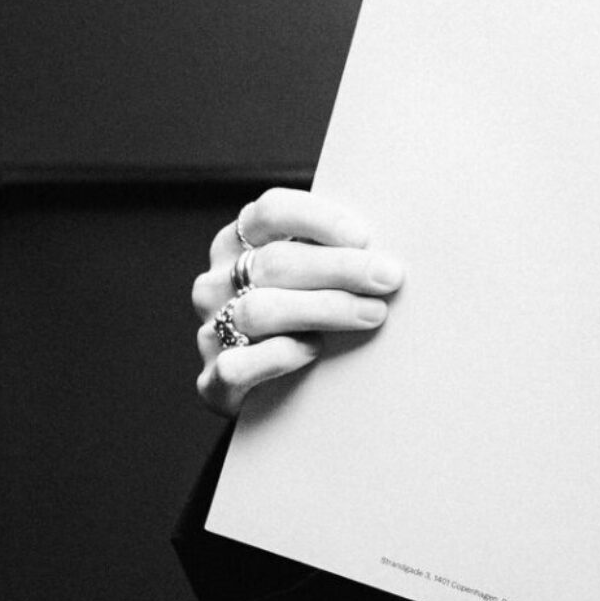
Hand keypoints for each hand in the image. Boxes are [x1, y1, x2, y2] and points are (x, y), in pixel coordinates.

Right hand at [190, 188, 404, 415]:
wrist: (267, 388)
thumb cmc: (303, 317)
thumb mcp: (309, 276)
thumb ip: (332, 254)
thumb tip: (386, 249)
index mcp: (237, 243)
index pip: (271, 212)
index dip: (317, 219)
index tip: (363, 236)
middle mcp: (216, 282)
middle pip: (275, 262)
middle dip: (339, 268)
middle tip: (388, 277)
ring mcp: (211, 329)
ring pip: (260, 310)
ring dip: (325, 309)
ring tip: (373, 314)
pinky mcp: (213, 378)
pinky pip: (239, 365)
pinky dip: (279, 356)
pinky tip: (313, 350)